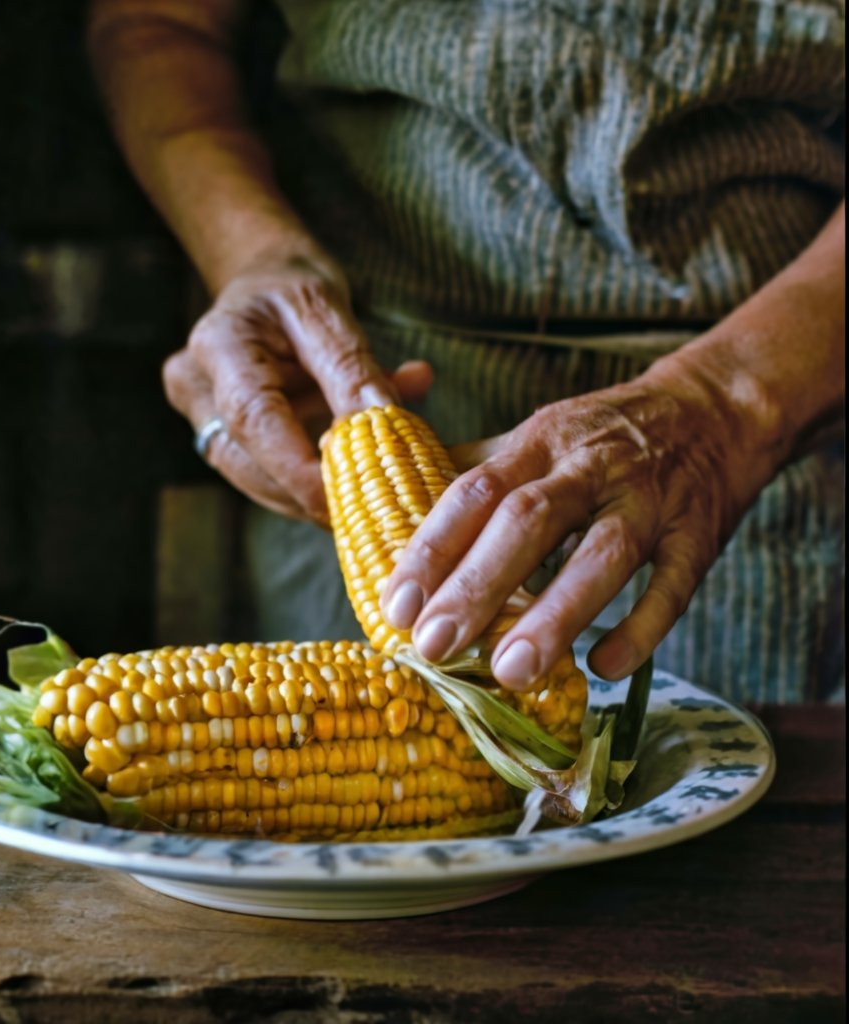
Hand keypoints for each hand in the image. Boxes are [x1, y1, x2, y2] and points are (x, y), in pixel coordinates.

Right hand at [164, 253, 431, 521]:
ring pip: (254, 481)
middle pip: (247, 462)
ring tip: (370, 498)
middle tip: (370, 510)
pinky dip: (309, 484)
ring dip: (312, 496)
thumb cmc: (291, 285)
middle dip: (307, 494)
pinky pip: (264, 475)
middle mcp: (196, 386)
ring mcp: (202, 417)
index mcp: (218, 344)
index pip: (253, 418)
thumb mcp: (326, 309)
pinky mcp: (221, 438)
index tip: (338, 498)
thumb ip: (351, 367)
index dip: (294, 468)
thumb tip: (383, 422)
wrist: (260, 280)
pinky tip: (350, 483)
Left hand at [380, 366, 773, 685]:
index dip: (431, 548)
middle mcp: (588, 468)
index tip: (395, 605)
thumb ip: (472, 471)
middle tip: (433, 646)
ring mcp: (648, 501)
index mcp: (538, 443)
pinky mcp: (698, 535)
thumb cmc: (603, 434)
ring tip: (511, 672)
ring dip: (555, 615)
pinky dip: (641, 629)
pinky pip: (673, 586)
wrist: (713, 409)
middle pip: (527, 521)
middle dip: (477, 585)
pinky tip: (605, 668)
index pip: (473, 491)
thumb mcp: (536, 436)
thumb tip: (394, 508)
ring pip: (602, 555)